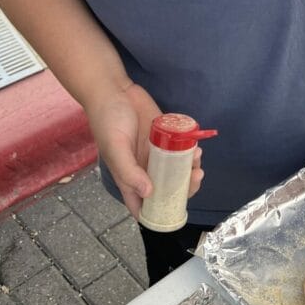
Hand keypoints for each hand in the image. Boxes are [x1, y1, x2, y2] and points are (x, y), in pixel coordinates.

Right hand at [84, 82, 204, 217]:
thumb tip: (148, 193)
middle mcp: (144, 168)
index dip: (158, 214)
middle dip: (184, 188)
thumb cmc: (107, 119)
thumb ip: (128, 171)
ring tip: (197, 159)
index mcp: (129, 177)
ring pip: (178, 170)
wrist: (115, 89)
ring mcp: (156, 153)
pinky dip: (191, 152)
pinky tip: (196, 148)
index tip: (175, 211)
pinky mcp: (166, 137)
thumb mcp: (115, 147)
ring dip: (190, 170)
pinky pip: (181, 150)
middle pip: (168, 189)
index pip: (143, 205)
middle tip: (195, 177)